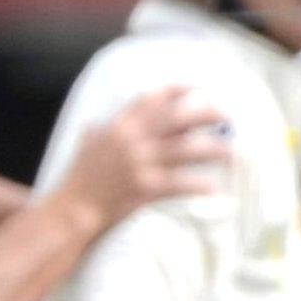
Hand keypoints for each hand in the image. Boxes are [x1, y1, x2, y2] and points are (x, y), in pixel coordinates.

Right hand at [54, 86, 228, 228]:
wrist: (69, 212)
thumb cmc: (76, 181)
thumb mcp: (84, 148)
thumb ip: (93, 133)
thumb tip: (94, 125)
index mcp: (119, 125)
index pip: (152, 99)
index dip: (178, 90)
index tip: (197, 88)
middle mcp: (132, 138)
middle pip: (179, 117)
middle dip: (207, 113)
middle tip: (228, 117)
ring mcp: (139, 162)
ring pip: (188, 149)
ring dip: (215, 149)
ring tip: (232, 152)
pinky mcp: (145, 186)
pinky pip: (181, 183)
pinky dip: (200, 186)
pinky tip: (215, 188)